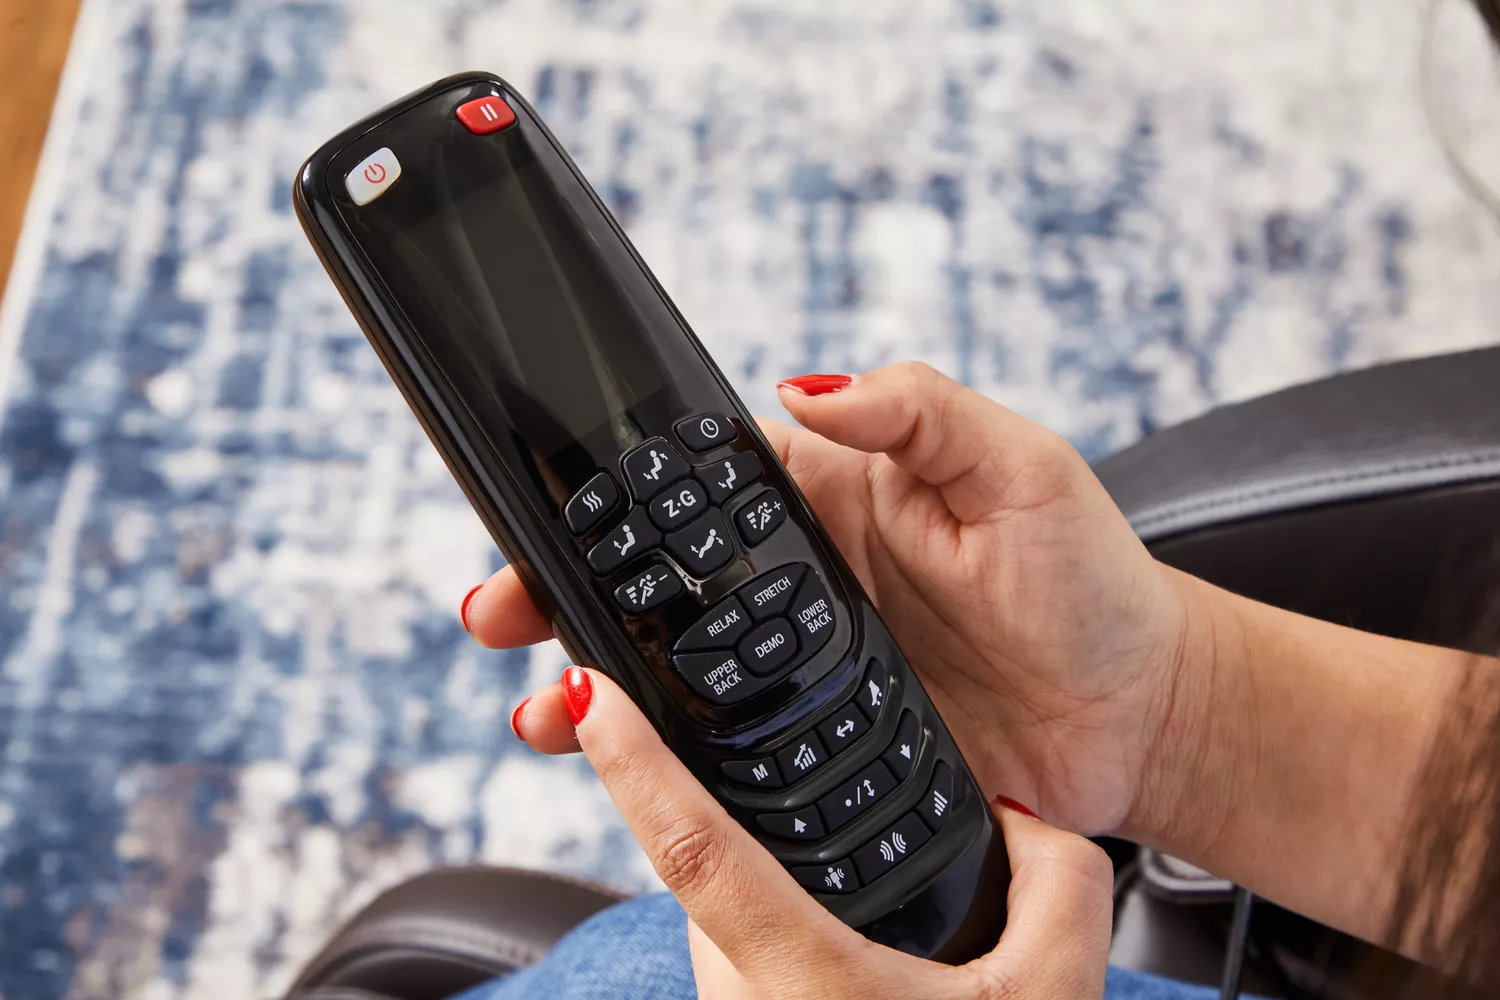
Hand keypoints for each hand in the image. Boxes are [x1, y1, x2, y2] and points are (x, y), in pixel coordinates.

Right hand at [467, 362, 1193, 835]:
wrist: (1138, 715)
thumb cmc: (1092, 580)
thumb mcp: (1020, 467)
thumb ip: (920, 412)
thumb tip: (812, 384)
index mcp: (833, 498)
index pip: (699, 485)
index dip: (615, 494)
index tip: (546, 510)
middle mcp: (800, 582)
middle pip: (659, 579)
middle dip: (567, 586)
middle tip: (501, 608)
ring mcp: (804, 669)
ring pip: (674, 669)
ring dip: (595, 678)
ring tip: (539, 705)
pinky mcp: (820, 746)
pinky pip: (724, 747)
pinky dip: (663, 756)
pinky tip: (623, 764)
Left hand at [519, 666, 1112, 998]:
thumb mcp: (1054, 994)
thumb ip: (1057, 882)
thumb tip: (1019, 818)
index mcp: (803, 978)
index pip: (691, 849)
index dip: (632, 761)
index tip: (587, 692)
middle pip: (709, 874)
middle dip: (752, 823)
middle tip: (826, 822)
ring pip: (723, 925)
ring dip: (774, 893)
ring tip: (862, 922)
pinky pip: (743, 965)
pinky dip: (783, 939)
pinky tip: (854, 959)